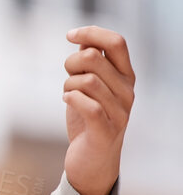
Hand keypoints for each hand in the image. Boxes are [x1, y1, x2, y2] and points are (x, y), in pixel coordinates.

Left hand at [61, 25, 133, 194]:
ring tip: (68, 94)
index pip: (117, 42)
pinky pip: (87, 104)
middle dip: (70, 63)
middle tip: (68, 78)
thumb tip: (83, 39)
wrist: (92, 162)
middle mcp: (127, 92)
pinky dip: (71, 99)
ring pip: (87, 80)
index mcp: (125, 77)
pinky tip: (67, 101)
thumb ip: (91, 64)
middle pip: (93, 58)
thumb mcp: (91, 87)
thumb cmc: (89, 121)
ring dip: (68, 84)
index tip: (70, 35)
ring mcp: (119, 112)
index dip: (92, 33)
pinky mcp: (105, 131)